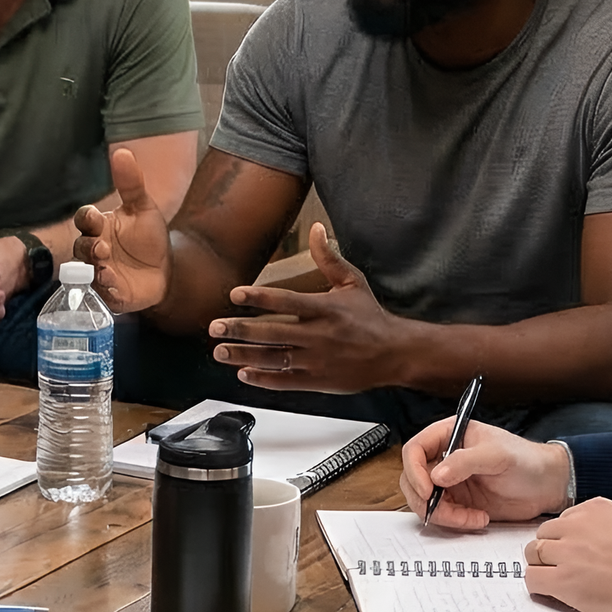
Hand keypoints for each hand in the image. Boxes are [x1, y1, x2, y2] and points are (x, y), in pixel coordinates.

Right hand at [75, 145, 168, 312]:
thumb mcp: (143, 208)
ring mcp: (99, 272)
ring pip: (86, 270)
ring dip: (93, 268)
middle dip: (88, 247)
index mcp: (99, 227)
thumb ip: (131, 183)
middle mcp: (94, 250)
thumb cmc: (149, 238)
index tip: (95, 217)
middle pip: (80, 246)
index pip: (84, 219)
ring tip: (106, 267)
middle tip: (102, 247)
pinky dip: (105, 287)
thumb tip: (123, 151)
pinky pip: (102, 291)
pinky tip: (113, 282)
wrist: (168, 270)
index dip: (86, 218)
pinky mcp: (110, 293)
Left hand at [207, 223, 396, 394]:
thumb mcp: (353, 282)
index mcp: (326, 309)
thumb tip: (317, 229)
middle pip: (273, 332)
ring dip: (244, 355)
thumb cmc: (371, 317)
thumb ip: (329, 258)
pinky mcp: (320, 381)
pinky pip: (286, 382)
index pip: (287, 301)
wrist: (396, 353)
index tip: (234, 295)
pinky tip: (243, 373)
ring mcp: (319, 360)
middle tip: (215, 327)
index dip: (259, 298)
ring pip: (275, 359)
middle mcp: (320, 335)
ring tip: (220, 351)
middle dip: (240, 330)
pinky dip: (263, 379)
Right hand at [400, 420, 570, 531]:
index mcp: (449, 435)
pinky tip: (478, 518)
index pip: (414, 450)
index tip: (428, 489)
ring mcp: (449, 482)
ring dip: (442, 514)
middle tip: (442, 509)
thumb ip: (465, 461)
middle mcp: (444, 458)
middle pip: (412, 478)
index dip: (414, 471)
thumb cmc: (527, 460)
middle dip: (424, 498)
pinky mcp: (458, 502)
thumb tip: (436, 475)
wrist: (547, 486)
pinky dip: (455, 521)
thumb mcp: (498, 455)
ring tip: (470, 517)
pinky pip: (441, 514)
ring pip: (423, 500)